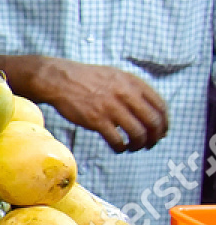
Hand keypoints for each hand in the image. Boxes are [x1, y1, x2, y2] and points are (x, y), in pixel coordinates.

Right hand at [30, 59, 169, 151]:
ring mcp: (111, 108)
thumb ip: (133, 89)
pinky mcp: (97, 120)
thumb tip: (147, 108)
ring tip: (133, 147)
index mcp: (133, 83)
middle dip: (155, 137)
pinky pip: (117, 140)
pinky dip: (120, 148)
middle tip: (150, 144)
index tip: (161, 131)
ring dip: (139, 144)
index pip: (160, 106)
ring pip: (138, 133)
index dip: (164, 122)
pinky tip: (118, 148)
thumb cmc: (87, 79)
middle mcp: (126, 95)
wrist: (60, 80)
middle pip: (153, 122)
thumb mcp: (116, 76)